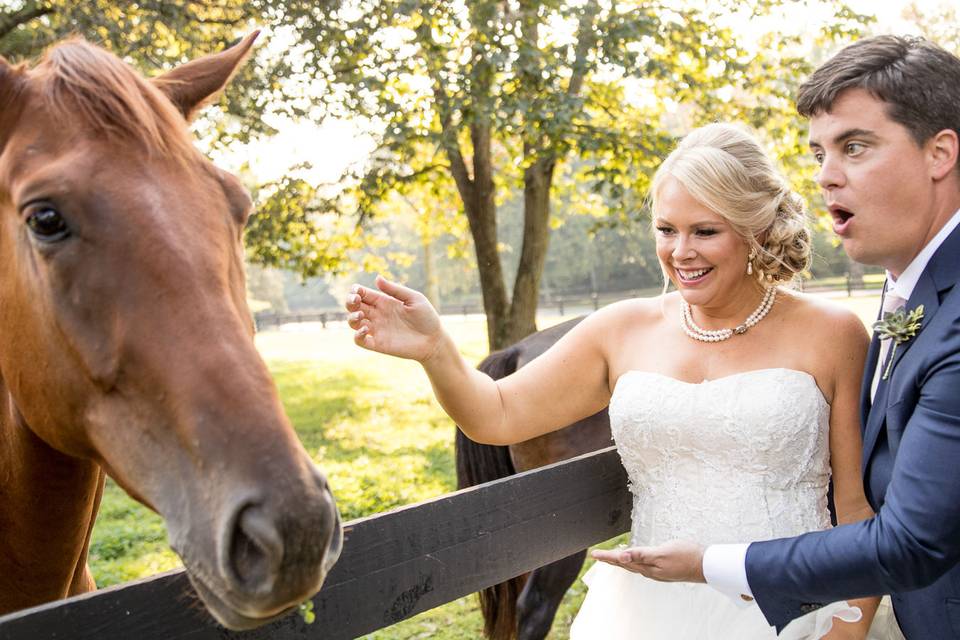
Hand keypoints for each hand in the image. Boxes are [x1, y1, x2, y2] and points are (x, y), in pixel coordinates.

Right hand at [344, 275, 443, 361]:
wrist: (434, 340)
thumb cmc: (427, 317)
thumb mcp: (413, 298)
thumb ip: (395, 290)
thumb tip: (377, 278)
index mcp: (384, 302)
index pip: (363, 294)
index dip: (355, 290)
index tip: (357, 290)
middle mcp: (377, 315)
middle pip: (354, 306)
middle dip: (350, 301)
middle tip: (356, 300)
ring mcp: (377, 330)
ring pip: (353, 323)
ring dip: (351, 318)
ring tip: (361, 315)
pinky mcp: (378, 344)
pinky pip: (360, 341)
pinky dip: (357, 335)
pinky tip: (365, 330)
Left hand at [591, 540, 705, 582]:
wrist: (706, 566)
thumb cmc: (686, 556)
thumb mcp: (662, 553)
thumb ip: (641, 554)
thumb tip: (622, 556)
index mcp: (647, 566)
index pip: (622, 560)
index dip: (607, 556)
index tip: (594, 554)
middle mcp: (650, 571)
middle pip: (625, 564)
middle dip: (611, 560)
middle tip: (598, 556)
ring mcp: (657, 571)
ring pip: (634, 566)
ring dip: (621, 561)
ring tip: (612, 558)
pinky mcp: (664, 569)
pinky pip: (643, 566)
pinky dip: (634, 562)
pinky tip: (636, 561)